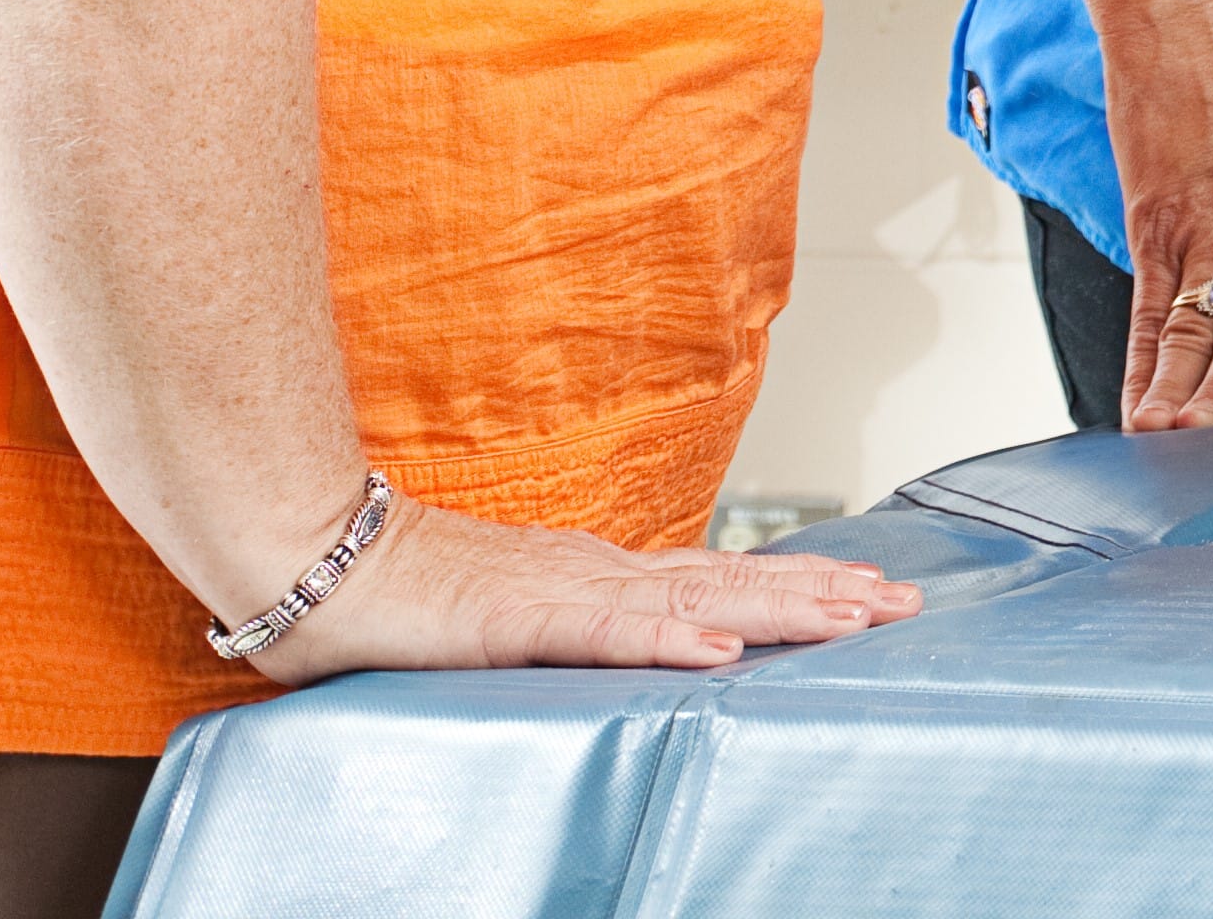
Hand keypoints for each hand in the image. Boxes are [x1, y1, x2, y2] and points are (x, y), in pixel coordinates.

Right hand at [257, 492, 916, 682]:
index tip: (866, 589)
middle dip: (820, 594)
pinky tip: (721, 656)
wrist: (311, 556)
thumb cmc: (393, 589)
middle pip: (728, 584)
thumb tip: (620, 639)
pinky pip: (602, 637)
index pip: (715, 577)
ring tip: (851, 619)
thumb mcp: (503, 611)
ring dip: (777, 612)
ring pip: (691, 604)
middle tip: (901, 604)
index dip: (794, 582)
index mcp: (592, 572)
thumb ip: (561, 624)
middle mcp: (594, 572)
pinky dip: (666, 646)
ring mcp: (560, 591)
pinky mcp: (515, 622)